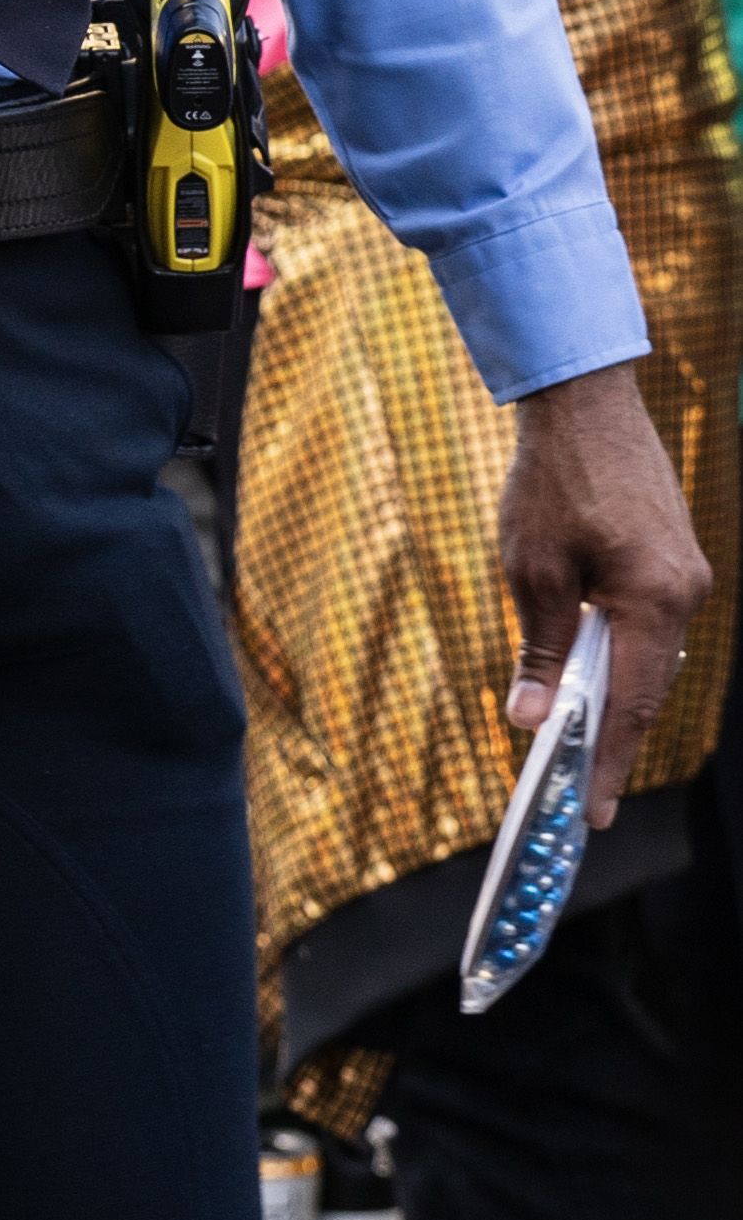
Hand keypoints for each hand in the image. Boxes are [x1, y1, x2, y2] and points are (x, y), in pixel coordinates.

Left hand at [499, 361, 710, 823]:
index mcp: (654, 601)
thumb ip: (539, 649)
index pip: (632, 705)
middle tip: (582, 791)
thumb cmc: (551, 484)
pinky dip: (624, 658)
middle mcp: (687, 594)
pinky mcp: (677, 562)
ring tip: (581, 745)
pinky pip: (652, 628)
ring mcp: (689, 577)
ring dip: (616, 697)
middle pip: (648, 688)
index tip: (596, 812)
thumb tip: (533, 718)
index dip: (613, 762)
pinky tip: (592, 676)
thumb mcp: (530, 571)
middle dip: (613, 739)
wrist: (586, 408)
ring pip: (651, 659)